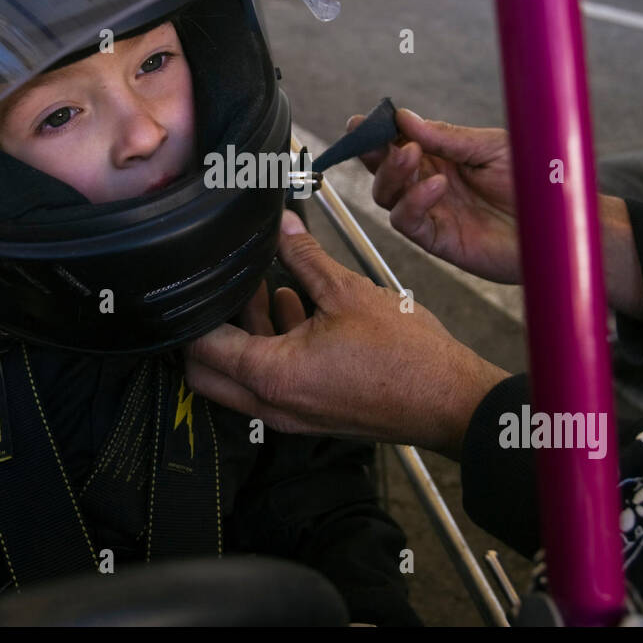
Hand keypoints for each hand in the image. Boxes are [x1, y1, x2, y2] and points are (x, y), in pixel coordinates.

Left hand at [186, 211, 509, 460]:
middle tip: (220, 291)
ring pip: (239, 380)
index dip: (193, 313)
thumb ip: (305, 257)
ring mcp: (291, 416)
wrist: (449, 400)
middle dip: (206, 333)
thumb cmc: (406, 356)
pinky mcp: (312, 414)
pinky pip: (271, 384)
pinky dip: (270, 351)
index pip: (202, 349)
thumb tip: (281, 227)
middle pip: (207, 374)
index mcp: (272, 375)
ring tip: (261, 288)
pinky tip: (293, 308)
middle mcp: (272, 405)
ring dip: (242, 338)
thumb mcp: (348, 292)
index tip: (196, 283)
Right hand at [351, 108, 642, 318]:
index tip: (360, 122)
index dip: (375, 134)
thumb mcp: (492, 147)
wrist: (560, 224)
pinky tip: (436, 185)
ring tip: (410, 154)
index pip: (396, 144)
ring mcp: (433, 212)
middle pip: (383, 170)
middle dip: (373, 153)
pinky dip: (413, 202)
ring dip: (391, 174)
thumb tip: (404, 118)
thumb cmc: (535, 182)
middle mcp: (430, 184)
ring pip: (387, 196)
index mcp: (441, 157)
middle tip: (381, 139)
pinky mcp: (439, 240)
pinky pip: (408, 222)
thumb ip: (447, 136)